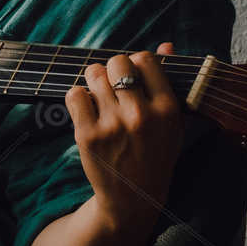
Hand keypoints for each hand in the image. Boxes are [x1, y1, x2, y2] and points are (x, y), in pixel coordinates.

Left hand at [64, 41, 182, 240]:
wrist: (132, 199)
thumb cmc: (154, 156)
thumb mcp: (172, 124)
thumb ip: (169, 82)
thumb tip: (166, 46)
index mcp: (167, 109)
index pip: (145, 59)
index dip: (136, 64)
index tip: (134, 77)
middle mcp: (141, 115)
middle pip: (117, 62)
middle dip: (113, 70)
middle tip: (113, 87)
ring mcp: (112, 125)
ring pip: (94, 74)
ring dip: (94, 82)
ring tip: (101, 100)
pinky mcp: (87, 135)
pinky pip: (74, 94)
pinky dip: (78, 98)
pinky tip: (87, 111)